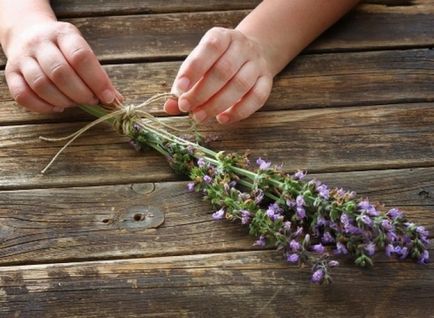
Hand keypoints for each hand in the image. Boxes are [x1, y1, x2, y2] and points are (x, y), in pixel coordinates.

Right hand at [3, 19, 121, 112]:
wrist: (29, 34)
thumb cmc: (63, 49)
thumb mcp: (82, 52)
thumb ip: (99, 75)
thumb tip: (116, 100)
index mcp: (63, 34)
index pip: (80, 57)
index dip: (97, 81)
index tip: (108, 97)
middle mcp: (40, 43)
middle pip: (60, 73)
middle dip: (81, 94)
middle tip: (91, 101)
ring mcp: (23, 58)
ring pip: (41, 85)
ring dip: (63, 101)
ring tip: (74, 103)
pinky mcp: (11, 73)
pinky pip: (23, 95)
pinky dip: (42, 107)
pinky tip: (56, 107)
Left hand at [164, 27, 272, 123]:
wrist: (251, 53)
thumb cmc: (216, 61)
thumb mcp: (198, 64)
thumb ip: (183, 85)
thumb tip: (169, 107)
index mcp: (222, 37)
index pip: (210, 48)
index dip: (194, 68)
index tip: (180, 89)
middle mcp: (242, 47)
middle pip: (224, 71)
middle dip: (202, 93)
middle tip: (187, 108)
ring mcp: (257, 64)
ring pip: (240, 85)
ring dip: (217, 104)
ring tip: (200, 117)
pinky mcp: (266, 81)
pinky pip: (257, 98)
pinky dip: (239, 111)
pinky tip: (223, 119)